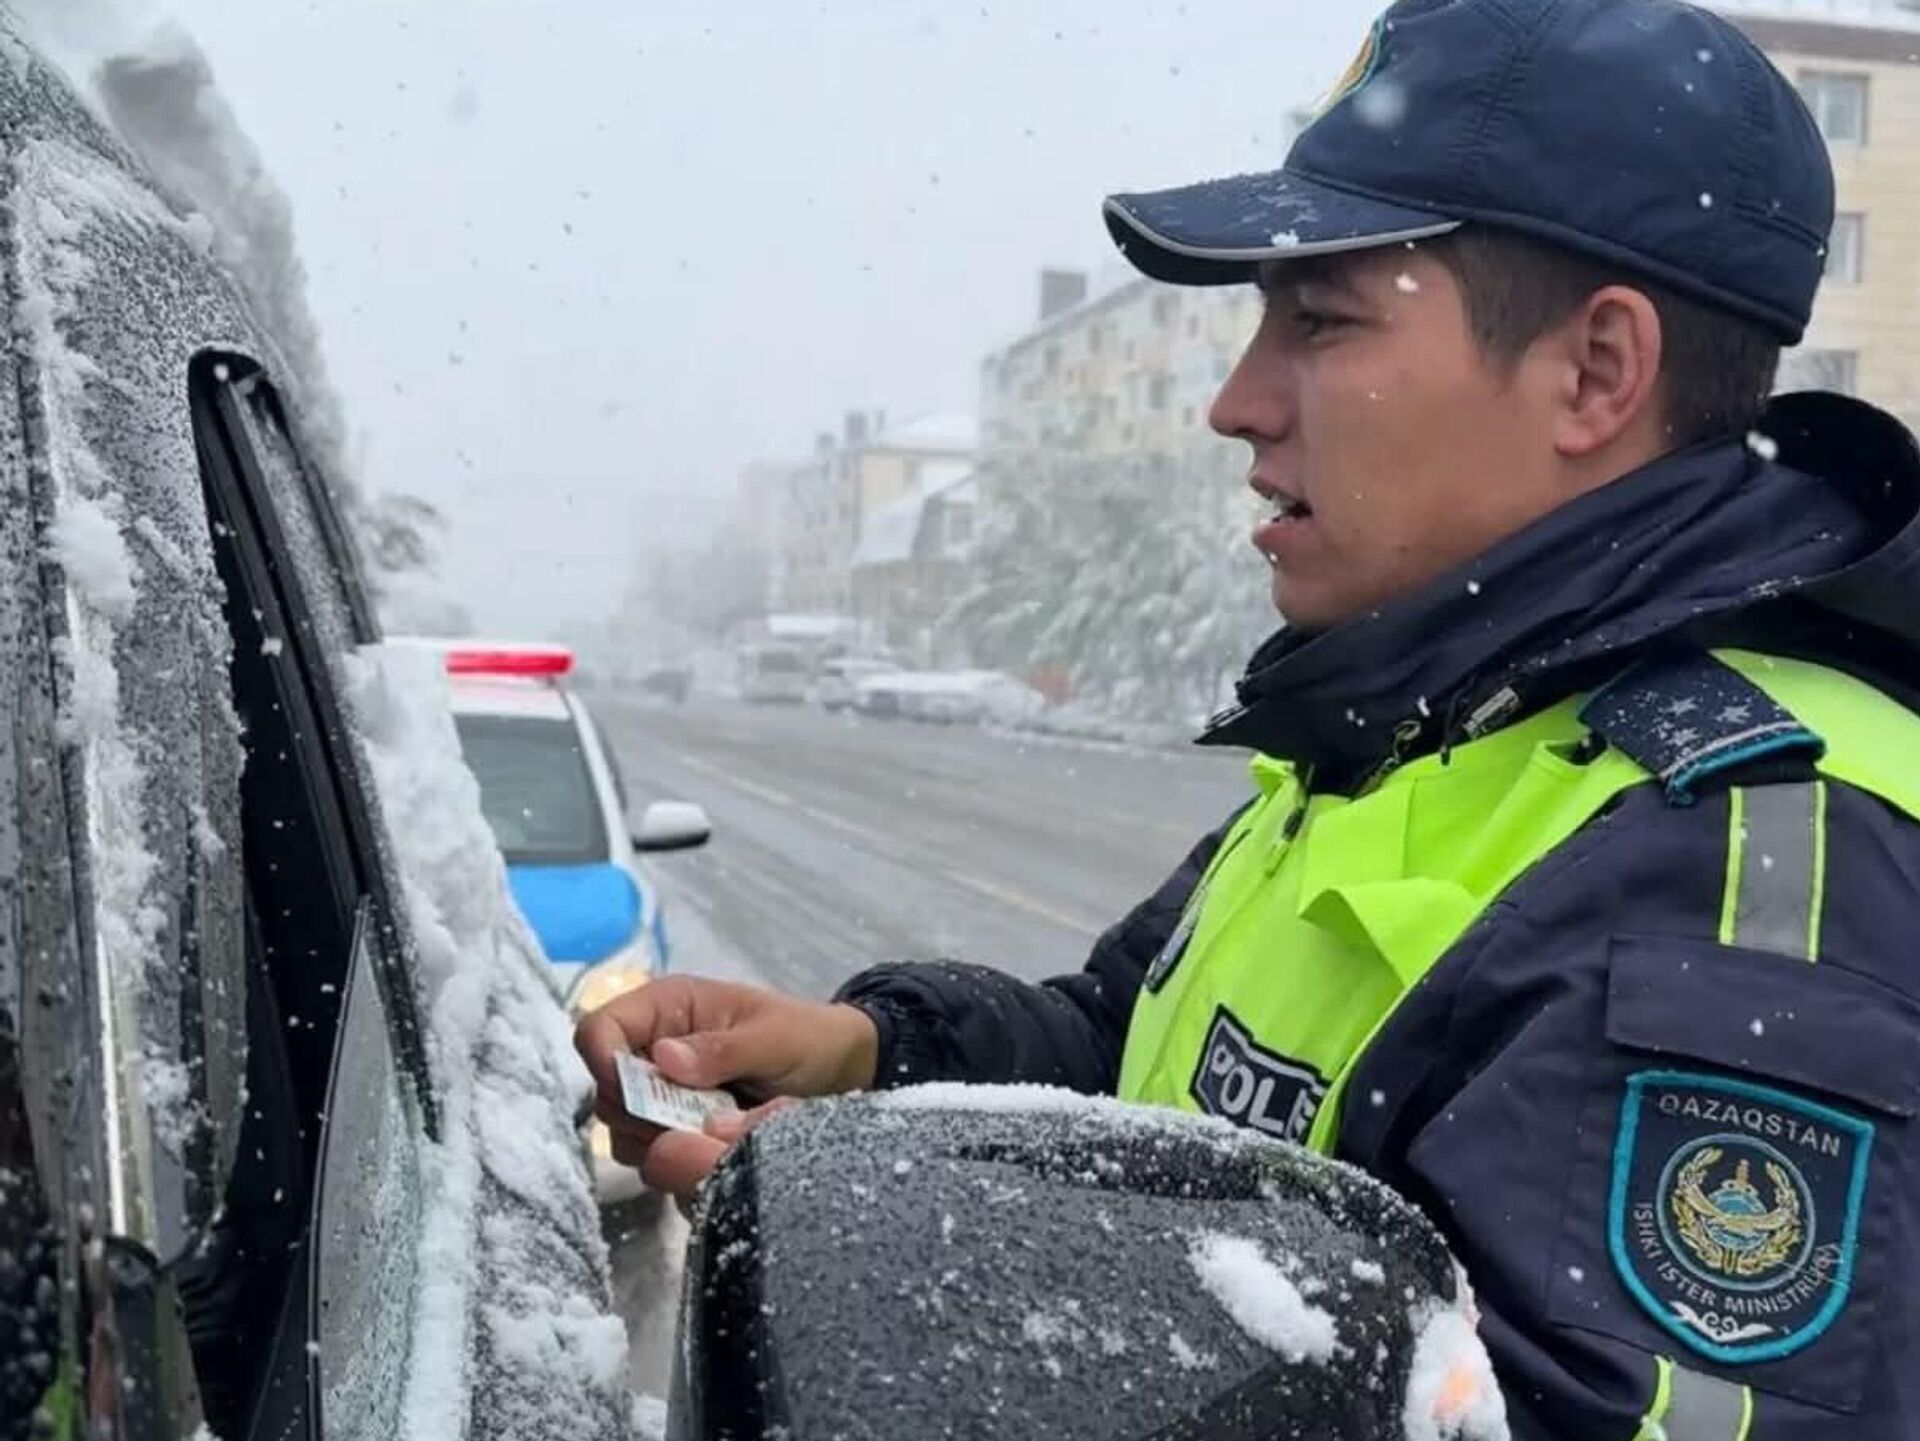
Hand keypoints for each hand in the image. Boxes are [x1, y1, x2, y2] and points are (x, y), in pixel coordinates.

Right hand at [574, 976, 878, 1198]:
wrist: (841, 1071)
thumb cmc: (808, 1038)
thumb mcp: (774, 1038)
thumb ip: (723, 1049)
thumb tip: (664, 1058)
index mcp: (669, 1007)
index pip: (600, 1029)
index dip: (604, 1064)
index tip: (639, 1099)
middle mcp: (654, 1045)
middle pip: (605, 1087)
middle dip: (639, 1113)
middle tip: (691, 1122)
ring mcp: (663, 1089)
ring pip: (622, 1125)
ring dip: (657, 1138)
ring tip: (710, 1134)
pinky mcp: (676, 1124)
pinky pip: (648, 1149)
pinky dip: (672, 1155)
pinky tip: (710, 1149)